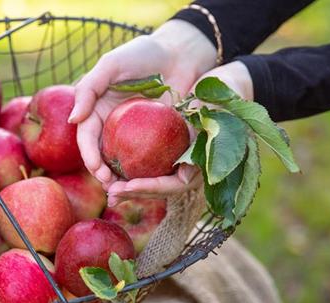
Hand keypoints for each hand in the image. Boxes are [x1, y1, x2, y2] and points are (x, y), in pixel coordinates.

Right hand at [68, 20, 216, 204]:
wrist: (179, 54)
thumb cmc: (142, 54)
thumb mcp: (112, 65)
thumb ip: (89, 88)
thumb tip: (72, 120)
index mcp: (96, 111)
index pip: (87, 138)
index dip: (90, 156)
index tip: (98, 170)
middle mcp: (112, 126)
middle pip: (103, 156)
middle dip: (104, 175)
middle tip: (112, 187)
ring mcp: (134, 135)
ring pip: (124, 163)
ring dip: (123, 179)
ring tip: (127, 191)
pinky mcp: (157, 139)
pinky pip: (150, 160)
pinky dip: (147, 173)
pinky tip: (151, 183)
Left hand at [104, 61, 253, 204]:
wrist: (221, 83)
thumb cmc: (221, 92)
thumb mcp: (213, 107)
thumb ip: (204, 130)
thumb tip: (185, 169)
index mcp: (203, 161)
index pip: (176, 184)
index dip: (153, 187)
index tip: (130, 184)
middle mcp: (189, 165)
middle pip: (160, 188)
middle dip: (136, 192)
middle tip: (112, 193)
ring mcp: (178, 160)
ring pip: (151, 180)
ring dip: (129, 187)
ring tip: (108, 190)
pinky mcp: (167, 151)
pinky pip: (147, 165)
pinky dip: (129, 169)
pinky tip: (108, 167)